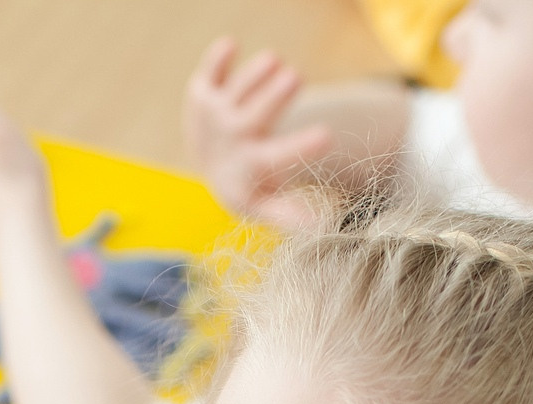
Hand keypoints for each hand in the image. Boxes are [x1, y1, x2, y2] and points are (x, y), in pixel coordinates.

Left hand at [182, 38, 332, 225]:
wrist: (211, 164)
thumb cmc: (251, 185)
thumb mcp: (266, 204)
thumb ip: (289, 213)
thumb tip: (321, 227)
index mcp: (252, 165)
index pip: (279, 158)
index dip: (302, 148)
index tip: (327, 136)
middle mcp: (232, 137)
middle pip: (254, 114)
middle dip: (274, 96)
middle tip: (296, 77)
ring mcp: (216, 112)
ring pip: (237, 88)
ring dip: (254, 72)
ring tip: (274, 61)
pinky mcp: (205, 91)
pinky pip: (210, 72)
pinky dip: (217, 58)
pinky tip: (230, 45)